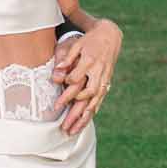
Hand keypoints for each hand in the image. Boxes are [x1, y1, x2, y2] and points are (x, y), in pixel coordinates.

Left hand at [52, 20, 122, 134]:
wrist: (110, 36)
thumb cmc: (89, 40)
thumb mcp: (76, 44)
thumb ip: (66, 58)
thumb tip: (56, 72)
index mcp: (90, 61)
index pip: (77, 79)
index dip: (66, 92)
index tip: (56, 103)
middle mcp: (98, 72)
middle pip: (87, 95)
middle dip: (75, 112)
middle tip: (63, 125)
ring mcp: (104, 79)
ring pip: (94, 102)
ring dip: (83, 118)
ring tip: (72, 131)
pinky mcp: (106, 83)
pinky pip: (99, 101)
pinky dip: (91, 113)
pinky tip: (83, 124)